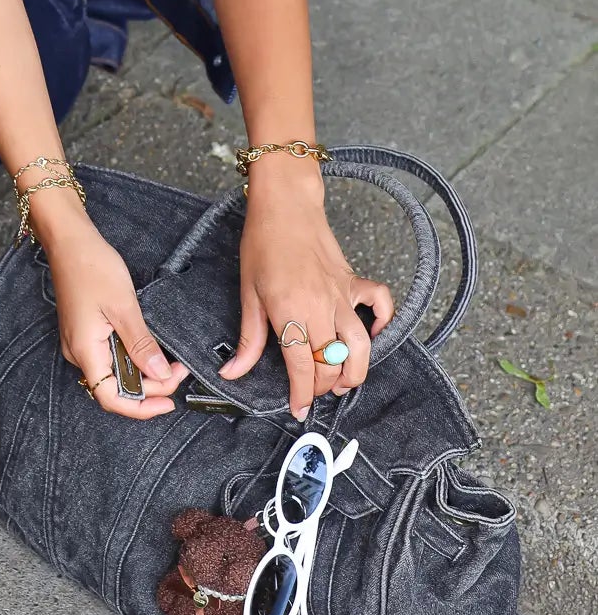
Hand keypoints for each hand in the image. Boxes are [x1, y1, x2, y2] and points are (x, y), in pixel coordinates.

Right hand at [35, 197, 188, 420]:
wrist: (69, 241)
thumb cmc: (92, 267)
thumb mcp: (124, 307)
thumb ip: (142, 345)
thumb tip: (160, 376)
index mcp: (85, 351)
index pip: (111, 399)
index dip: (141, 408)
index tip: (169, 402)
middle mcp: (79, 353)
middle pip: (115, 389)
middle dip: (150, 387)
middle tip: (179, 371)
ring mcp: (81, 342)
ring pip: (114, 374)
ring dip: (142, 373)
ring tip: (170, 362)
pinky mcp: (86, 332)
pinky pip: (110, 357)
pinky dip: (133, 359)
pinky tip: (150, 350)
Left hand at [218, 169, 393, 417]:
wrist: (285, 205)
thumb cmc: (262, 244)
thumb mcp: (247, 293)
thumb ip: (247, 338)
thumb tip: (233, 372)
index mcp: (290, 312)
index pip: (302, 367)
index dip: (300, 395)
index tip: (296, 409)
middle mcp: (320, 307)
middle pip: (331, 363)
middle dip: (322, 387)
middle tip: (310, 393)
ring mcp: (341, 294)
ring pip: (360, 344)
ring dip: (355, 370)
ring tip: (343, 382)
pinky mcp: (353, 281)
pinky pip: (379, 303)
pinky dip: (382, 322)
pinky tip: (372, 334)